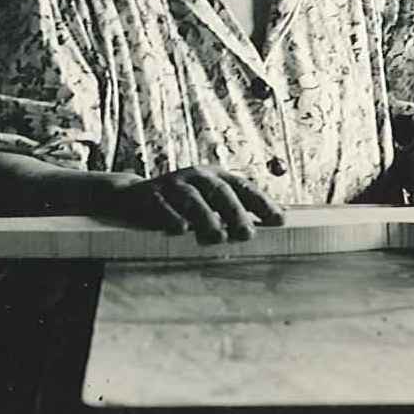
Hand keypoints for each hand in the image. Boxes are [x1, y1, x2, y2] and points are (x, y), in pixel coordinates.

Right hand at [116, 167, 285, 244]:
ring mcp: (173, 185)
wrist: (133, 198)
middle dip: (236, 213)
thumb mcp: (207, 204)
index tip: (279, 221)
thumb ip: (233, 214)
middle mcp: (197, 177)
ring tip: (216, 237)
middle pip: (220, 192)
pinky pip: (163, 206)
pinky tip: (180, 230)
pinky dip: (172, 217)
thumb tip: (267, 228)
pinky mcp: (151, 196)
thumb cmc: (180, 206)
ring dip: (205, 218)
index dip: (262, 203)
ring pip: (193, 198)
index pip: (243, 188)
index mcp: (216, 177)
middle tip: (246, 235)